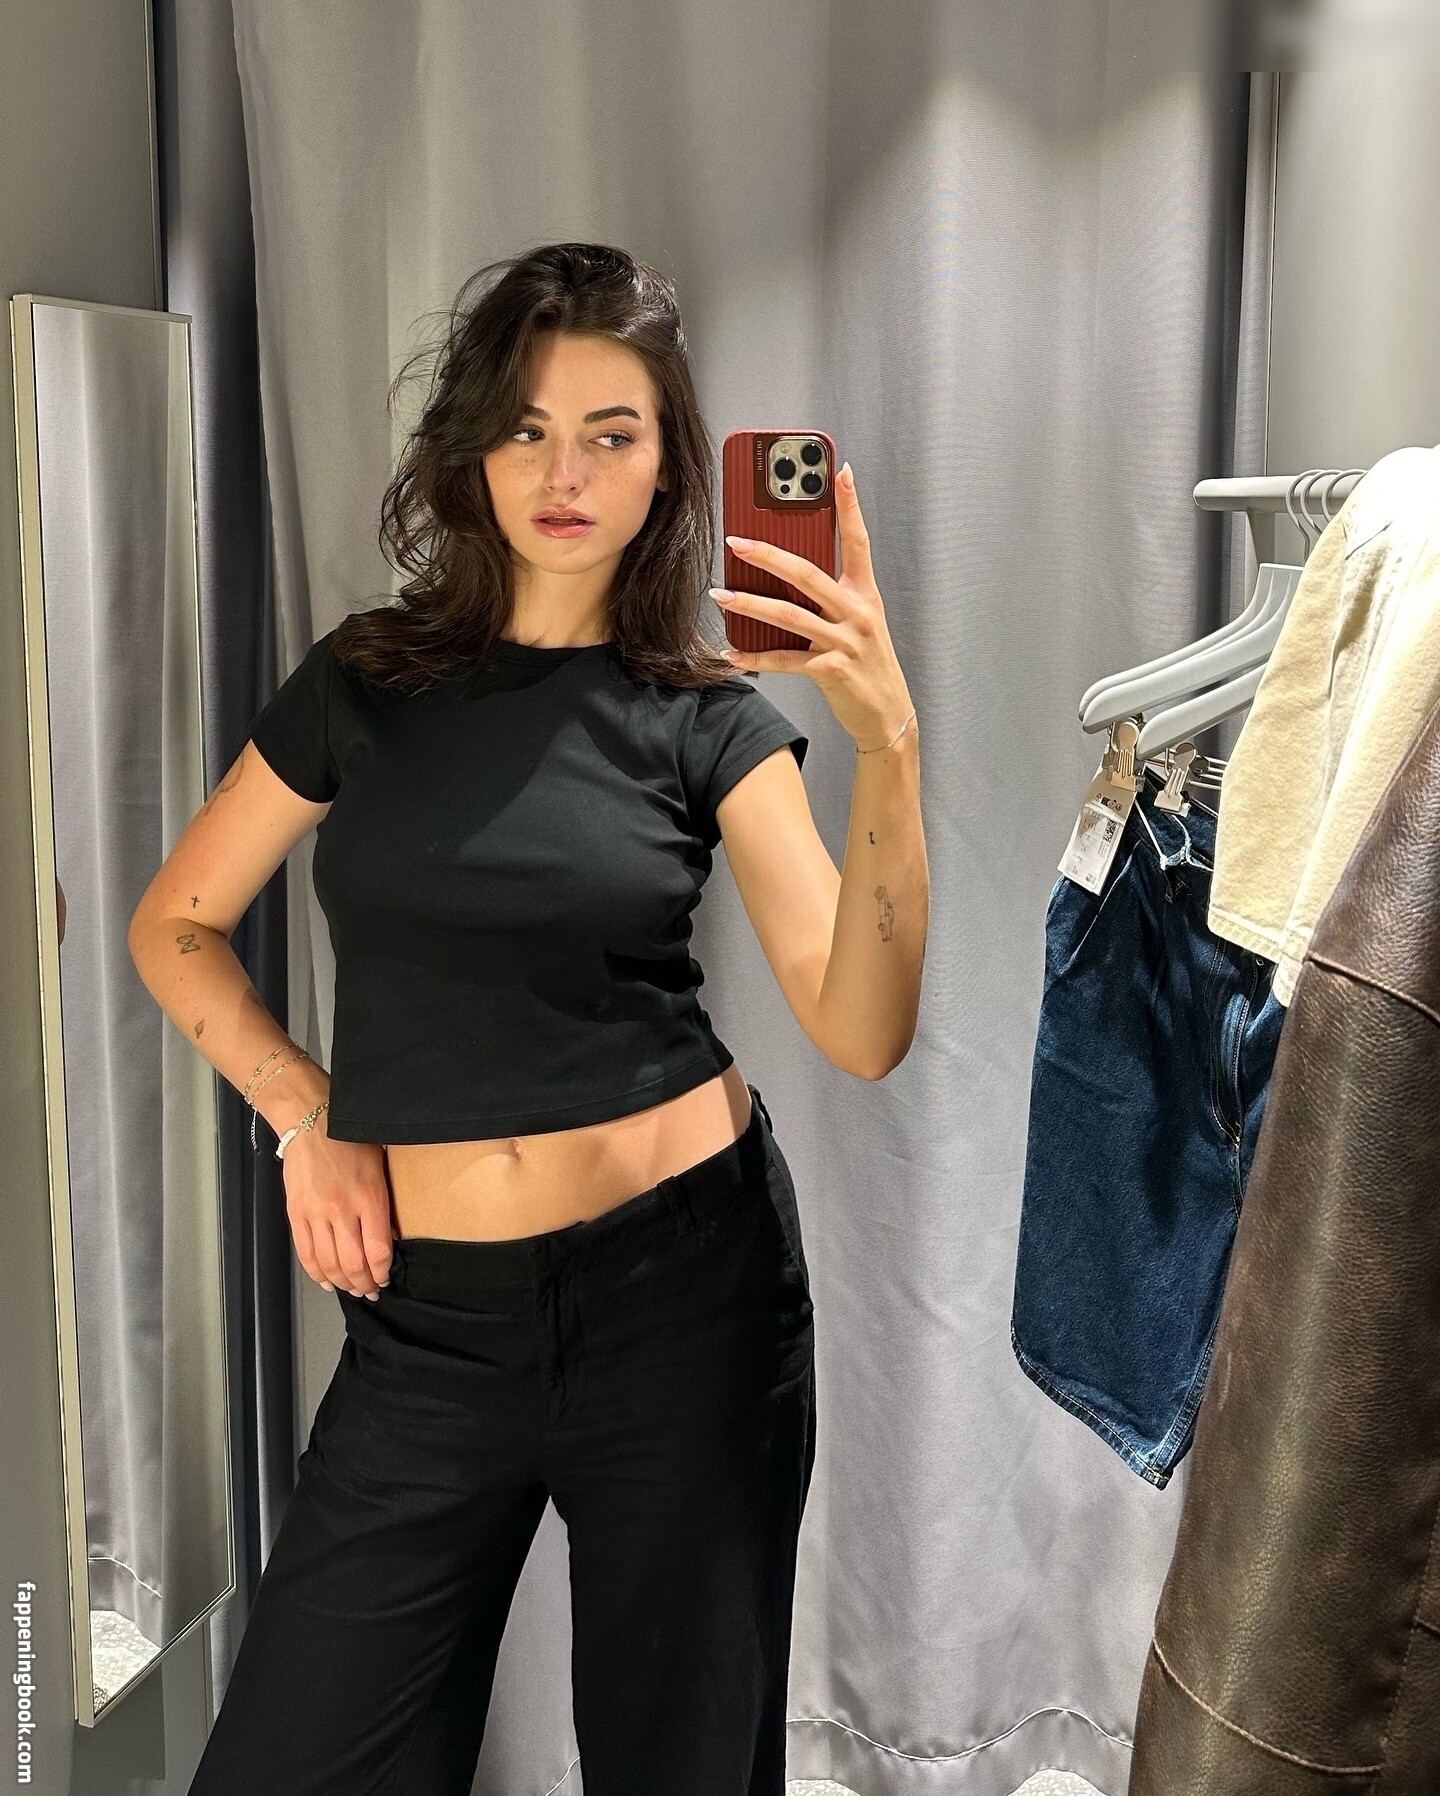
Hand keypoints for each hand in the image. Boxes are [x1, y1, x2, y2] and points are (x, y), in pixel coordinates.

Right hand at [283, 1122, 394, 1298]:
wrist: (310, 1123)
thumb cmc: (350, 1141)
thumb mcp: (380, 1168)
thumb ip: (382, 1204)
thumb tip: (387, 1238)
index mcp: (369, 1197)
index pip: (378, 1251)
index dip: (382, 1273)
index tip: (385, 1278)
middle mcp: (342, 1209)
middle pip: (354, 1264)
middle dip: (364, 1285)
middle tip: (369, 1291)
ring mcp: (316, 1213)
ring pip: (329, 1264)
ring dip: (342, 1283)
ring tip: (351, 1288)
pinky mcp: (296, 1213)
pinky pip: (305, 1253)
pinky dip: (317, 1273)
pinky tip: (326, 1280)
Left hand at [710, 460, 915, 750]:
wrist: (888, 716)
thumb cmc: (867, 665)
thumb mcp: (860, 622)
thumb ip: (831, 596)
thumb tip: (786, 571)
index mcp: (865, 594)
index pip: (858, 541)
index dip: (849, 506)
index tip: (839, 472)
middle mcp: (858, 613)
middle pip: (808, 574)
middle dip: (768, 555)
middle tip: (736, 542)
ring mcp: (845, 642)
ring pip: (789, 616)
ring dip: (749, 604)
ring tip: (718, 596)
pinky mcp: (831, 672)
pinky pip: (785, 660)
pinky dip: (754, 657)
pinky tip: (731, 653)